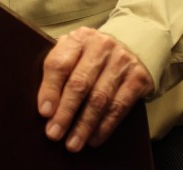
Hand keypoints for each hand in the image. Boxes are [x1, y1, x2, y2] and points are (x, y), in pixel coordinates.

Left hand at [37, 27, 153, 151]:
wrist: (131, 45)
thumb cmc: (91, 55)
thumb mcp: (73, 53)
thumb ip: (57, 71)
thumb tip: (45, 108)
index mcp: (79, 38)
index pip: (60, 64)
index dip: (50, 90)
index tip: (44, 112)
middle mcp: (101, 46)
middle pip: (79, 83)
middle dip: (65, 113)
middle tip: (54, 133)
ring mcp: (121, 62)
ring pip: (99, 98)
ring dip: (84, 125)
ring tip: (73, 143)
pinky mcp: (138, 79)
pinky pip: (119, 107)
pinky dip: (105, 126)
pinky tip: (93, 139)